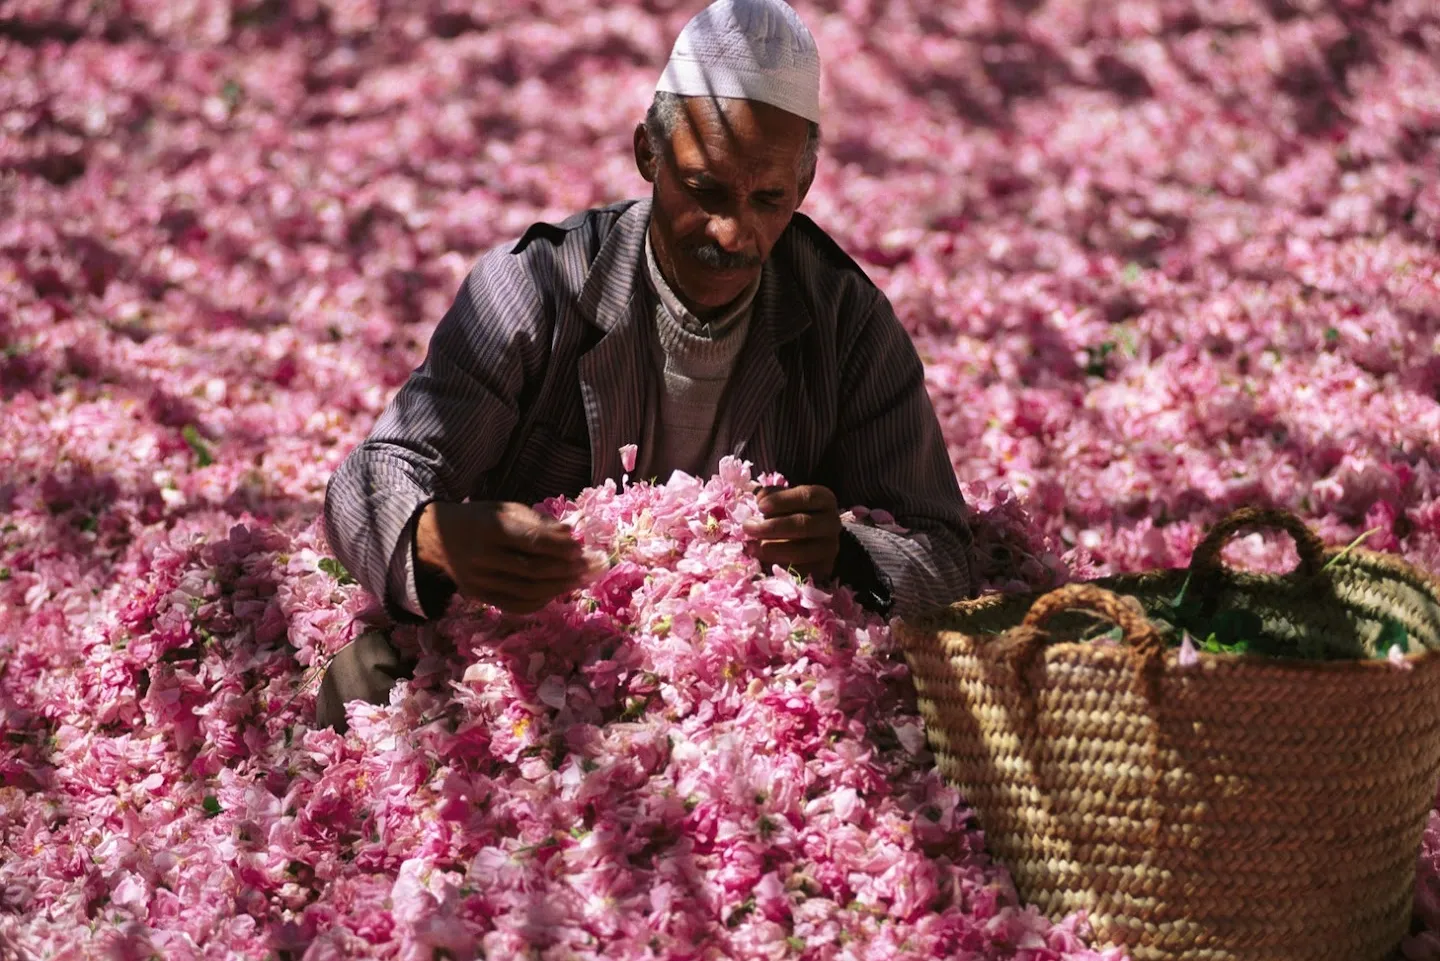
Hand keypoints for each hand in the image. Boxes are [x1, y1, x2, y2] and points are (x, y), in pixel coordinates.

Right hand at [415, 501, 595, 613]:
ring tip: (579, 580)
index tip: (579, 548)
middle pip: (532, 570)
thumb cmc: (479, 519)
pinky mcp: (479, 596)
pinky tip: (556, 592)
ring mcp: (479, 580)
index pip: (531, 541)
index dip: (559, 547)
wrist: (436, 538)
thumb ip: (537, 521)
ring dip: (559, 587)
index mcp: (489, 528)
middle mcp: (482, 557)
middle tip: (588, 567)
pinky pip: (515, 605)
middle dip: (566, 569)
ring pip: (527, 591)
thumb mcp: (504, 509)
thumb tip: (570, 533)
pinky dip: (540, 601)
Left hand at [742, 485, 841, 579]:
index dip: (782, 501)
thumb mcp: (784, 499)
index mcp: (825, 500)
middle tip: (748, 528)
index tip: (760, 506)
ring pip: (803, 551)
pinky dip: (781, 567)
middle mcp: (832, 523)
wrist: (809, 540)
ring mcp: (830, 548)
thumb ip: (771, 496)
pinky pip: (802, 571)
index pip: (807, 496)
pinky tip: (763, 563)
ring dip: (773, 550)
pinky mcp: (823, 569)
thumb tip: (760, 499)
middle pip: (804, 524)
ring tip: (751, 548)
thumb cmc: (791, 514)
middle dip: (772, 527)